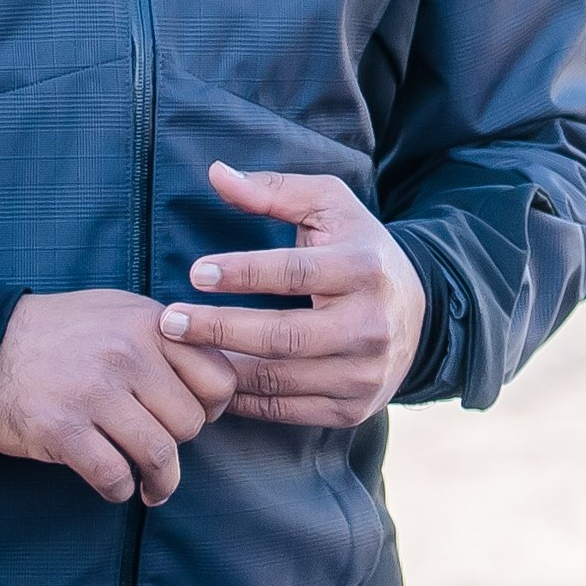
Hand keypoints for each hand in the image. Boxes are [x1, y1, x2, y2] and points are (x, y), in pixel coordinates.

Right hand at [0, 291, 234, 504]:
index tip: (190, 418)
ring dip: (160, 481)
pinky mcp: (62, 428)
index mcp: (148, 325)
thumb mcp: (119, 312)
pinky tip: (114, 485)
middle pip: (190, 423)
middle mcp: (126, 355)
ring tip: (152, 488)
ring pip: (159, 455)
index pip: (219, 380)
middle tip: (159, 449)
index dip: (212, 409)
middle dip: (178, 444)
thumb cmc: (58, 333)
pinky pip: (114, 476)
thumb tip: (214, 380)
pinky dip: (120, 490)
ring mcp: (94, 392)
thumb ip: (166, 338)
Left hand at [159, 162, 427, 429]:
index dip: (242, 274)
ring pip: (280, 379)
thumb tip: (216, 174)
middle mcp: (371, 325)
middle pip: (284, 336)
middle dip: (219, 329)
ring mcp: (365, 373)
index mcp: (365, 268)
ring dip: (223, 369)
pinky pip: (286, 412)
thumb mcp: (328, 206)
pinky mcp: (355, 408)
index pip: (295, 273)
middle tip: (169, 321)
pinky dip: (243, 401)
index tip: (195, 273)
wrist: (416, 313)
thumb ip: (273, 191)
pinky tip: (211, 383)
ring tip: (179, 354)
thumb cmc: (357, 250)